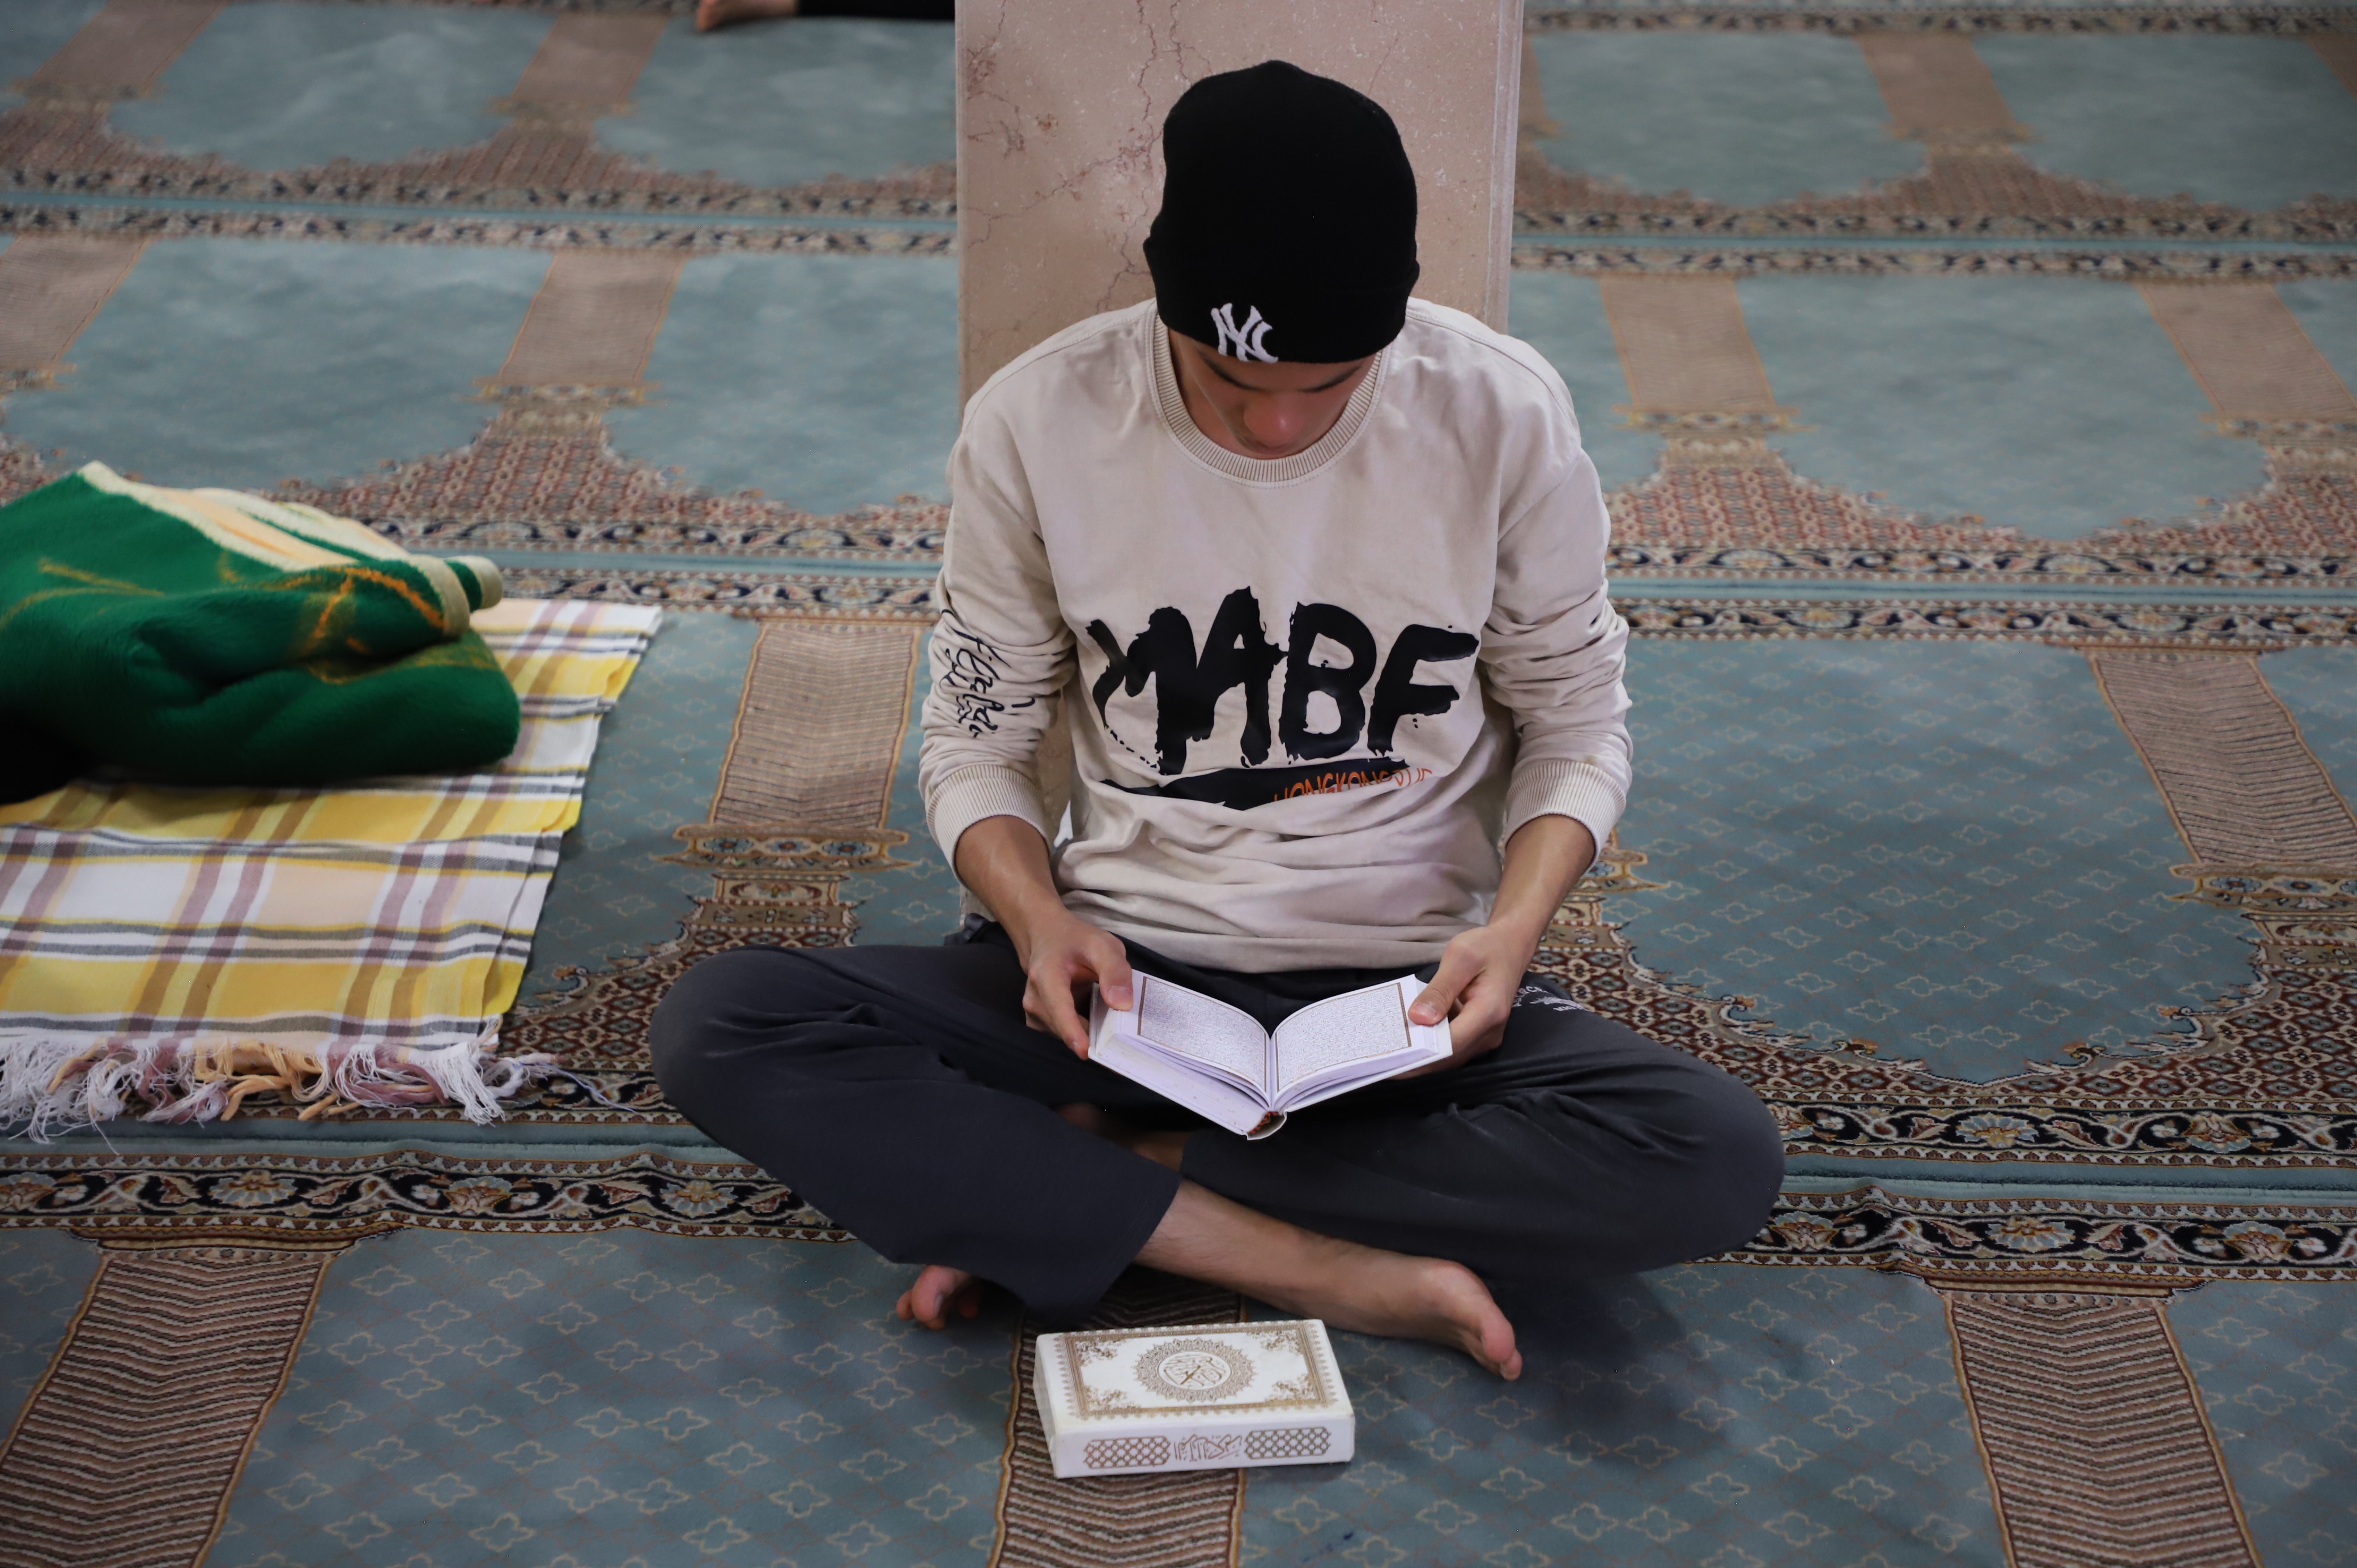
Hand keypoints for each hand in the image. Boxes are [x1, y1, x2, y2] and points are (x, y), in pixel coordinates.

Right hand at [1011, 908, 1133, 1058]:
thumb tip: (1122, 1005)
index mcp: (1046, 975)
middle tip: (1120, 1035)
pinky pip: (1061, 1037)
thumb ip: (1115, 972)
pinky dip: (1081, 1034)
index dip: (1072, 1031)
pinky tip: (1093, 1020)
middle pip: (1064, 1028)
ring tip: (1106, 1019)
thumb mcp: (1103, 946)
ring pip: (1064, 1036)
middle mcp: (1034, 997)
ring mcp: (1033, 1012)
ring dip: (1087, 1034)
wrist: (1049, 938)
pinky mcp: (1037, 1022)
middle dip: (1092, 1036)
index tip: (1085, 1051)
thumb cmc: (1076, 942)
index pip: (1059, 1008)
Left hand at [1400, 921, 1540, 1076]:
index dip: (1418, 1056)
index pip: (1449, 1045)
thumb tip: (1418, 1018)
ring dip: (1420, 1056)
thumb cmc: (1486, 947)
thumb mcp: (1460, 957)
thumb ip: (1440, 989)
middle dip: (1414, 1061)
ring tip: (1387, 1052)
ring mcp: (1485, 1037)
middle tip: (1379, 1061)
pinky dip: (1429, 1045)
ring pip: (1448, 1057)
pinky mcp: (1478, 1035)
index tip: (1389, 1060)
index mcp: (1488, 1012)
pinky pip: (1451, 1047)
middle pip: (1447, 1058)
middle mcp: (1489, 1032)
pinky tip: (1407, 1037)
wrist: (1510, 946)